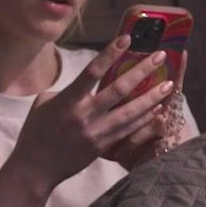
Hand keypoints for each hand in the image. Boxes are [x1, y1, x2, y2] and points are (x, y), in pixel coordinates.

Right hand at [6, 35, 177, 193]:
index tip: (127, 38)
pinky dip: (144, 118)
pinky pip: (129, 130)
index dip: (110, 53)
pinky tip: (158, 109)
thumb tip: (86, 79)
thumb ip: (67, 89)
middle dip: (142, 71)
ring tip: (169, 85)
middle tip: (159, 57)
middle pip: (119, 89)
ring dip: (152, 97)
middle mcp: (84, 116)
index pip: (92, 72)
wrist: (36, 168)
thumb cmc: (36, 131)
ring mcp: (96, 133)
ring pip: (130, 112)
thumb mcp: (44, 103)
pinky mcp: (103, 147)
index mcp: (67, 101)